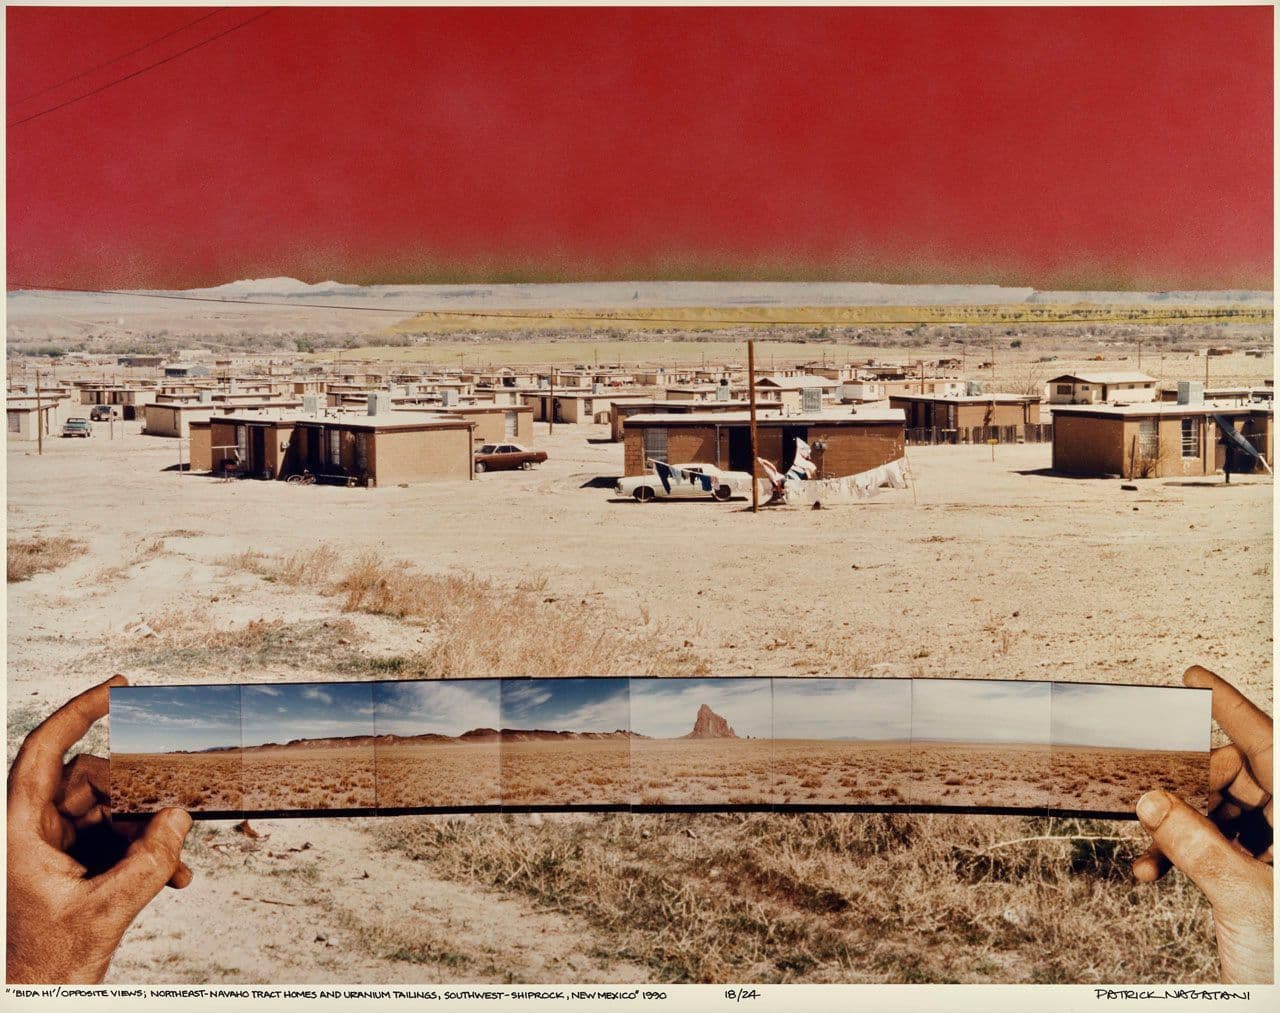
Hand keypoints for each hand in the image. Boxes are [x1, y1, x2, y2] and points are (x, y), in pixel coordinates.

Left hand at [7, 675, 193, 983]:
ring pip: (108, 810)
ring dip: (145, 830)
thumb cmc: (48, 965)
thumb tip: (179, 816)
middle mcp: (31, 832)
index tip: (117, 688)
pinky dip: (143, 851)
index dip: (80, 711)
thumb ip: (150, 859)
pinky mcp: (70, 865)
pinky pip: (115, 838)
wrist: (41, 998)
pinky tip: (172, 876)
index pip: (45, 750)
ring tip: (172, 860)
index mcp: (19, 832)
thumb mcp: (108, 908)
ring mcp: (51, 848)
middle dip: (136, 795)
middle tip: (170, 809)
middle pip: (90, 781)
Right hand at [1132, 665, 1272, 983]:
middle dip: (1189, 786)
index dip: (1230, 707)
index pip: (1268, 744)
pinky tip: (1157, 872)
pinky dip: (1183, 856)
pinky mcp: (1262, 882)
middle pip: (1240, 779)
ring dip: (1178, 829)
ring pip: (1223, 816)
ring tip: (1153, 848)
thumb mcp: (1245, 900)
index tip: (1197, 679)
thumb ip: (1195, 845)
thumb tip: (1153, 802)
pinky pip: (1218, 849)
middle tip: (1156, 792)